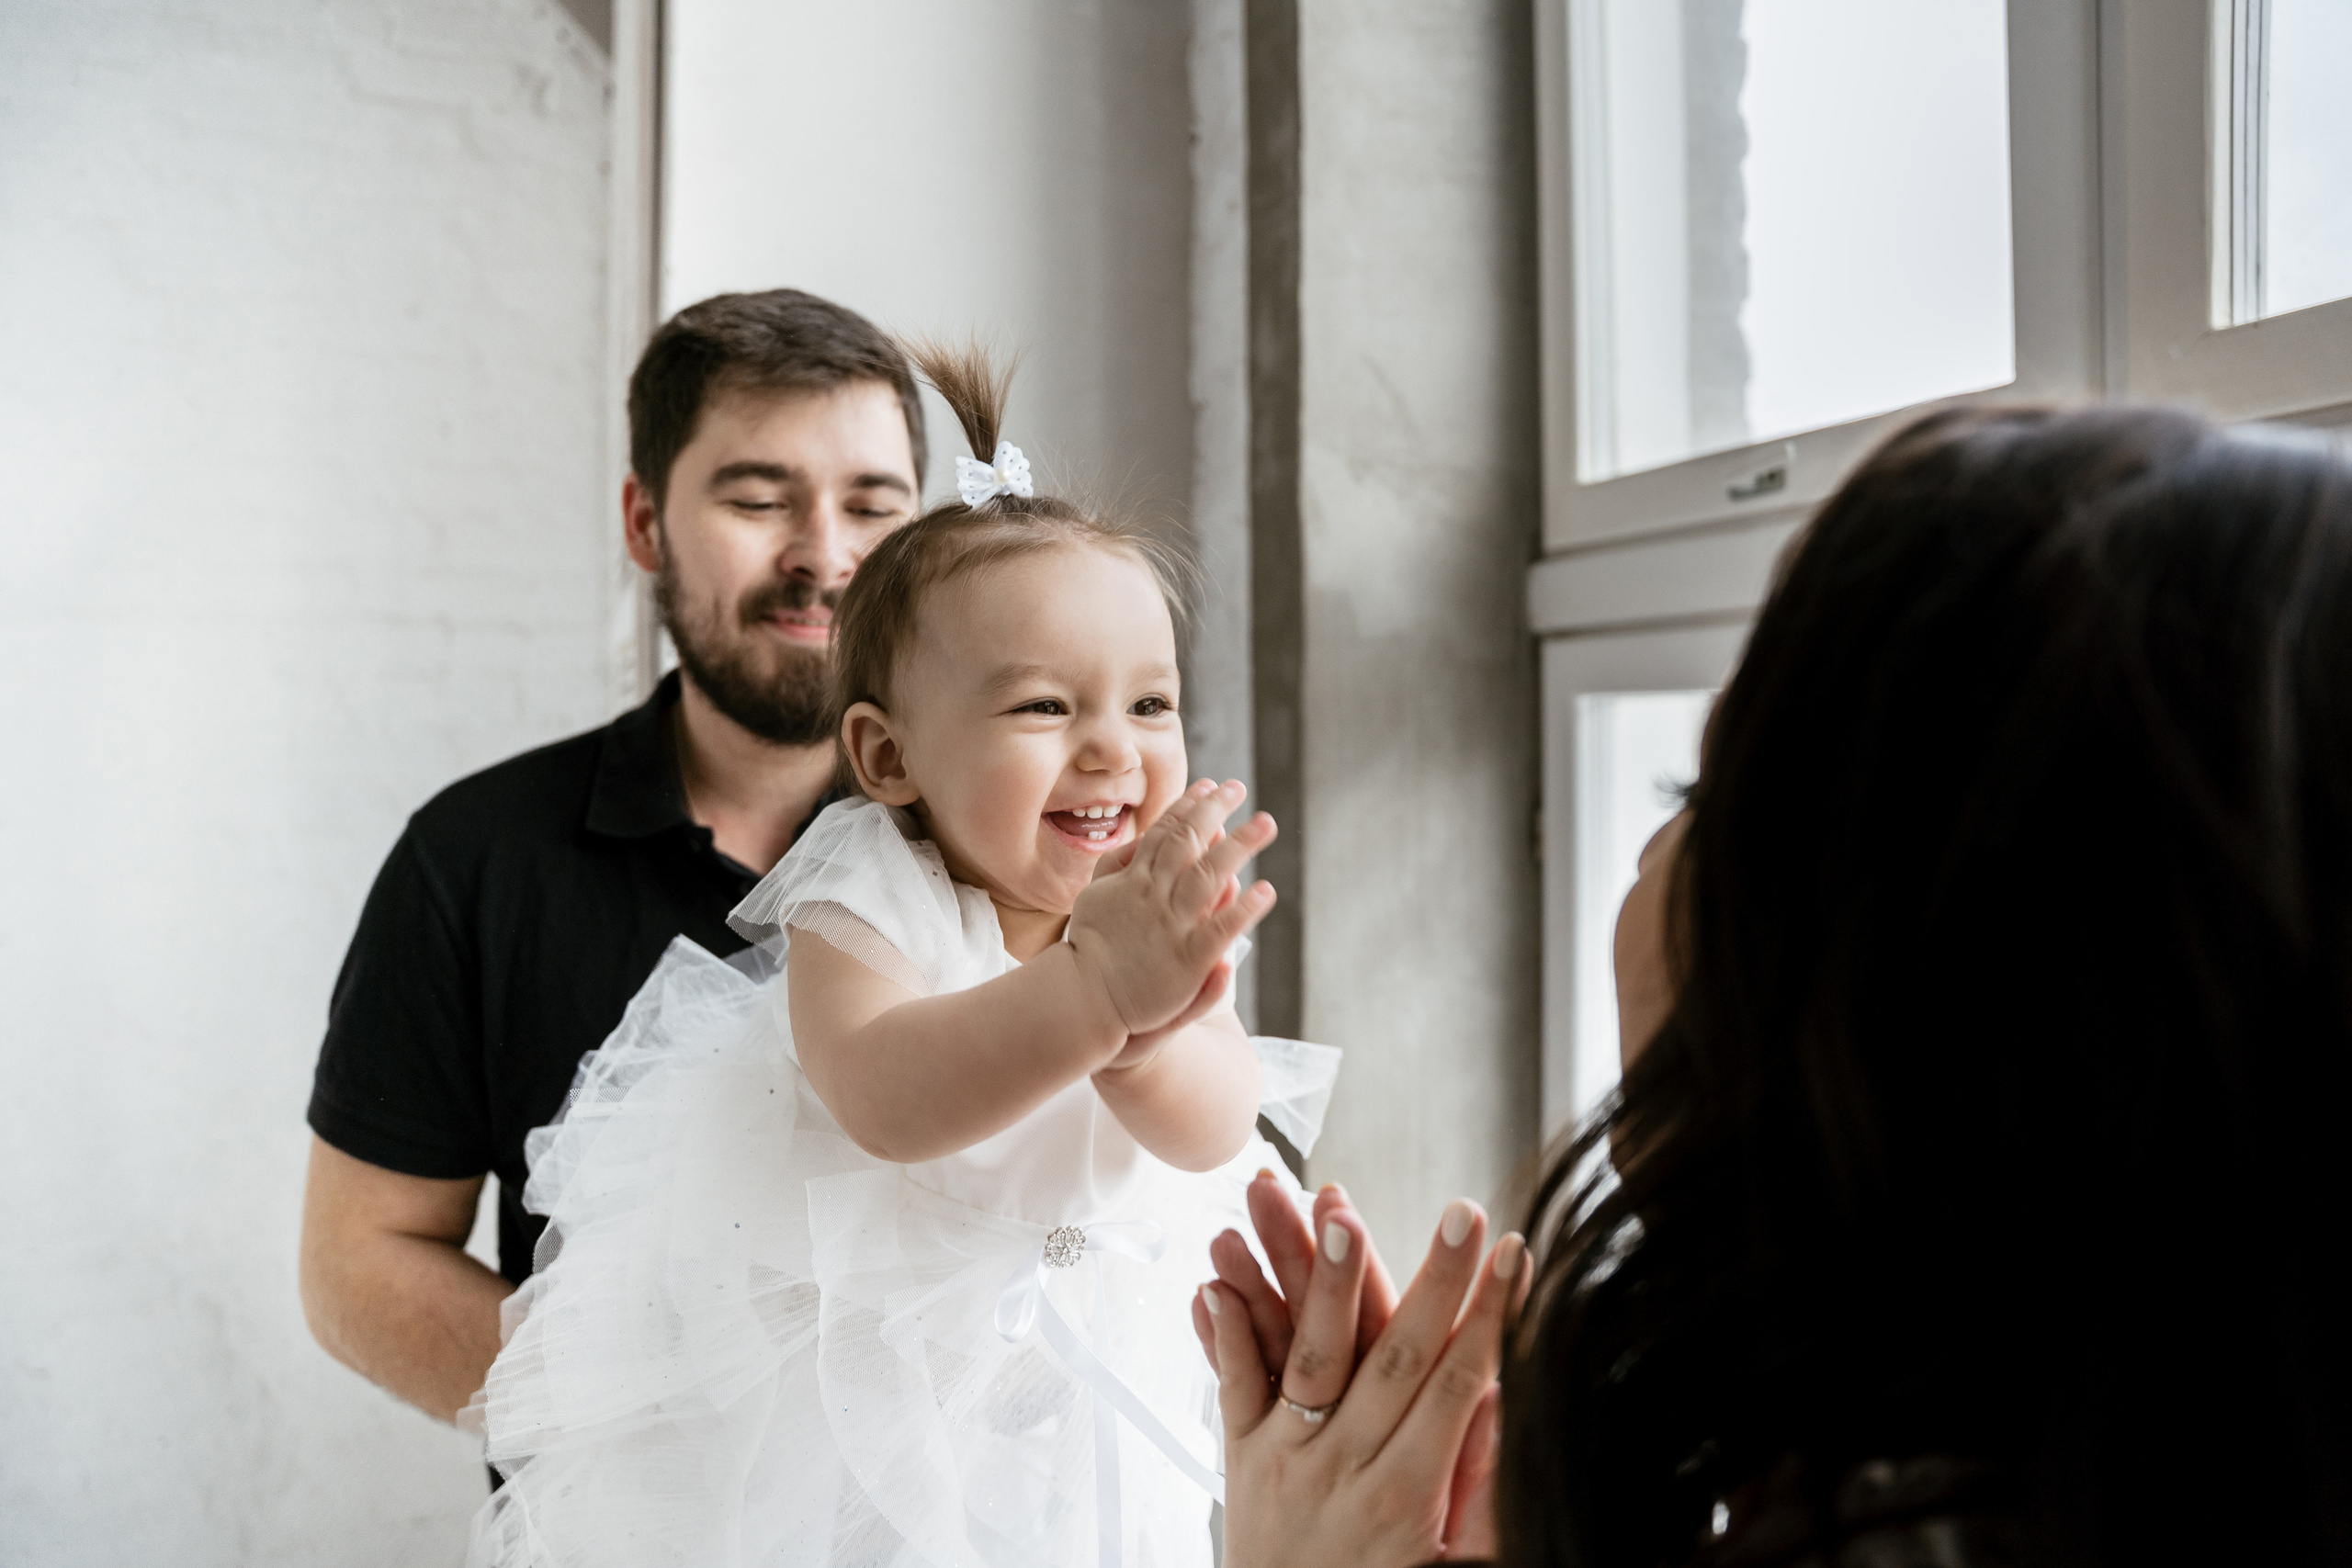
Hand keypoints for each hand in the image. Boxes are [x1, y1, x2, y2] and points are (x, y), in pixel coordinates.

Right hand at [1066, 779, 1276, 1041]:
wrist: (1083, 998)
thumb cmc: (1089, 949)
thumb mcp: (1093, 896)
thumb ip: (1115, 866)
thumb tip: (1140, 839)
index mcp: (1133, 880)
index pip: (1164, 832)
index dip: (1188, 805)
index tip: (1208, 785)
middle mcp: (1154, 895)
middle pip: (1189, 842)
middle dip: (1215, 810)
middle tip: (1238, 787)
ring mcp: (1171, 925)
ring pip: (1210, 875)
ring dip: (1240, 845)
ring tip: (1266, 823)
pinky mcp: (1187, 959)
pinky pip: (1221, 928)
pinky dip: (1244, 909)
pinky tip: (1266, 891)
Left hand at [1192, 1177, 1526, 1566]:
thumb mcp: (1451, 1561)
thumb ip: (1475, 1486)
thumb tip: (1501, 1403)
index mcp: (1408, 1494)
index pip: (1459, 1386)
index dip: (1489, 1318)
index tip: (1513, 1254)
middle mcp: (1346, 1466)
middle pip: (1396, 1356)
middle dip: (1435, 1280)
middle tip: (1463, 1215)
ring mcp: (1288, 1457)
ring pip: (1311, 1357)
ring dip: (1326, 1281)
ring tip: (1337, 1211)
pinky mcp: (1239, 1456)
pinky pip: (1233, 1388)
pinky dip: (1225, 1333)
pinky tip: (1219, 1278)